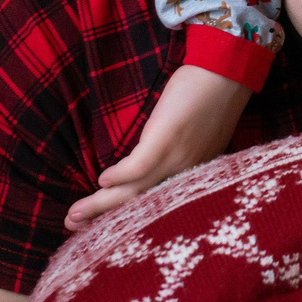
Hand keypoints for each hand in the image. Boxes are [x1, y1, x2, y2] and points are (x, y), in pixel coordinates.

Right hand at [66, 64, 253, 231]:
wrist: (227, 70)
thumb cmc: (211, 100)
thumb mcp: (197, 138)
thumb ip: (178, 155)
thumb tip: (149, 165)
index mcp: (191, 175)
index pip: (155, 206)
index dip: (125, 219)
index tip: (100, 230)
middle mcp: (185, 173)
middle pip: (139, 205)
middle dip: (104, 219)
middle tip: (73, 229)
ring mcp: (176, 157)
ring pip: (134, 190)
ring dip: (101, 204)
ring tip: (73, 217)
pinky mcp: (167, 138)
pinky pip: (140, 165)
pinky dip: (119, 176)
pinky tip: (102, 180)